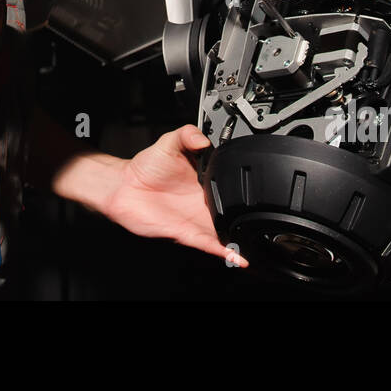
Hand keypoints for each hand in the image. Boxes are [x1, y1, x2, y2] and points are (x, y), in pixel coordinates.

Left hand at [99, 125, 248, 267]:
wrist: (125, 187)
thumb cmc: (146, 167)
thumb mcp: (170, 142)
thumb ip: (187, 134)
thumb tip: (203, 139)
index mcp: (203, 182)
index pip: (228, 187)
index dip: (244, 190)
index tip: (262, 193)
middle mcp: (202, 203)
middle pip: (230, 213)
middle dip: (247, 220)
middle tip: (265, 224)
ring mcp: (195, 219)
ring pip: (223, 233)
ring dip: (239, 240)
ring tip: (258, 245)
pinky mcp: (186, 232)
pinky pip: (208, 244)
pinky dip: (224, 251)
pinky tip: (238, 256)